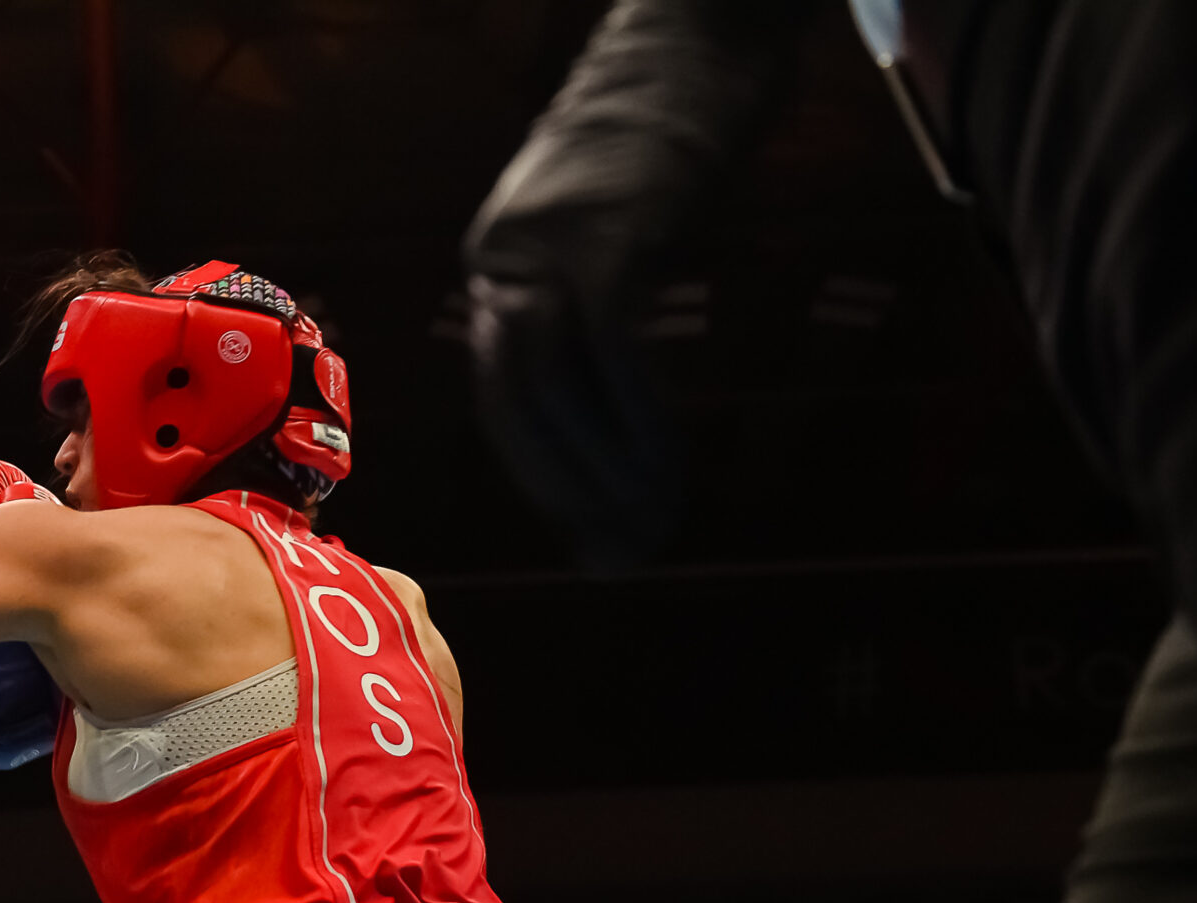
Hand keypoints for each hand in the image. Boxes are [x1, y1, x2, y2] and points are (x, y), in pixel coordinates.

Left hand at [461, 0, 816, 567]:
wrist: (697, 28)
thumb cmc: (674, 129)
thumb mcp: (614, 216)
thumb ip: (596, 291)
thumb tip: (611, 379)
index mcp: (498, 264)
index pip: (504, 396)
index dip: (545, 473)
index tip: (590, 534)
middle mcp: (504, 260)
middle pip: (512, 406)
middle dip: (562, 493)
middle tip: (617, 556)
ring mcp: (549, 247)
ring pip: (550, 392)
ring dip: (597, 473)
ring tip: (648, 529)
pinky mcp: (608, 235)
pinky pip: (611, 352)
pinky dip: (636, 419)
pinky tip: (664, 470)